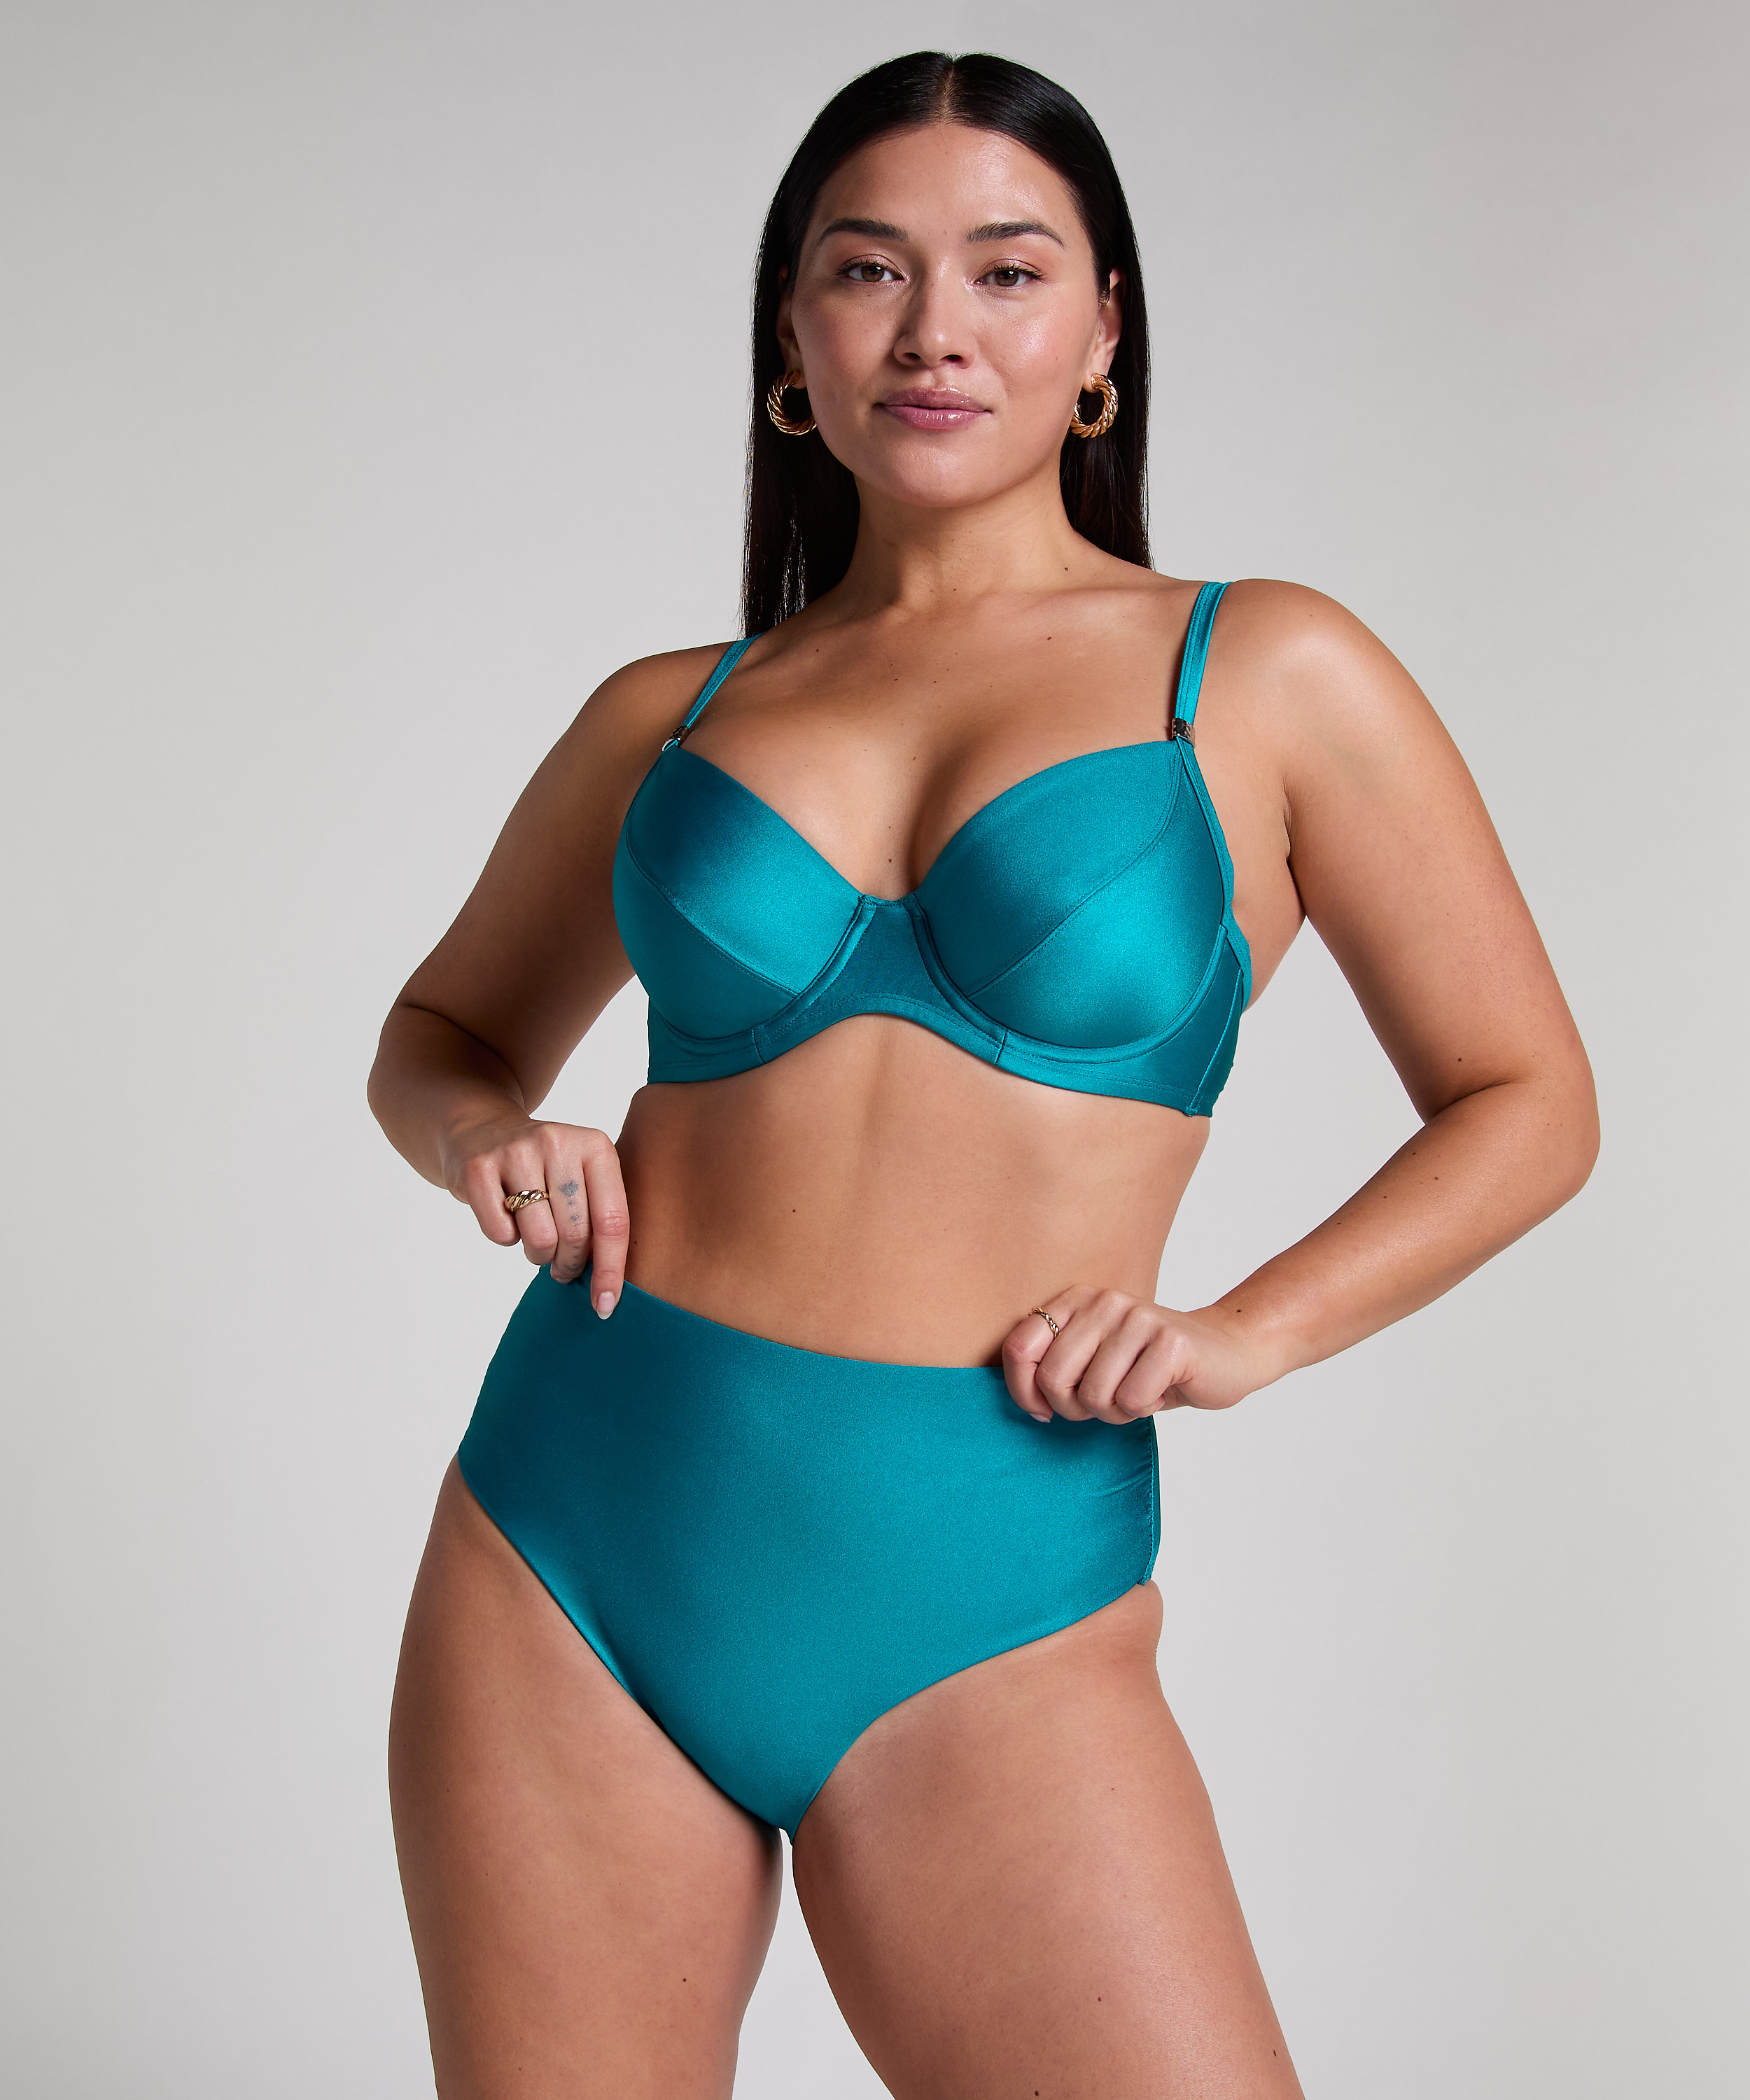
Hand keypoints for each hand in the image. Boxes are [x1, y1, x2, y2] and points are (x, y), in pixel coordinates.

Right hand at [441, 1112, 629, 1310]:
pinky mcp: (478, 1168)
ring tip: (535, 1238)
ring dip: (537, 1255)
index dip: (610, 1270)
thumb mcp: (581, 1176)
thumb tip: (607, 1287)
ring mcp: (515, 1152)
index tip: (605, 1305)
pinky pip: (501, 1235)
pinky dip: (505, 1239)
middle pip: (575, 1235)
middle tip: (561, 1266)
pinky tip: (506, 1216)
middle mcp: (557, 1142)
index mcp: (595, 1146)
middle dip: (569, 1265)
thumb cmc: (542, 1168)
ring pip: (539, 1240)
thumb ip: (600, 1218)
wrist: (480, 1131)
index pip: (612, 1221)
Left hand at [1000, 1286, 1262, 1424]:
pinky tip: (1161, 1390)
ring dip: (1115, 1411)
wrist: (1227, 1354)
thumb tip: (1028, 1403)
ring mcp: (1137, 1317)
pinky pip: (1131, 1400)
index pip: (1020, 1348)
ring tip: (1138, 1392)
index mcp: (1076, 1300)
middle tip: (1107, 1403)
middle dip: (1076, 1409)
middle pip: (1054, 1379)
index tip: (1043, 1412)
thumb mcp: (1096, 1359)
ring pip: (1093, 1395)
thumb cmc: (1151, 1366)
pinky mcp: (1169, 1340)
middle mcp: (1103, 1301)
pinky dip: (1144, 1409)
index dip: (1023, 1391)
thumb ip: (1058, 1366)